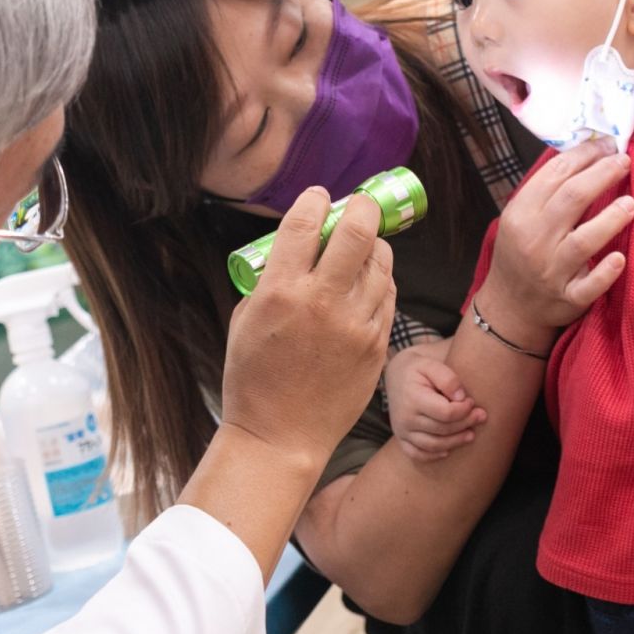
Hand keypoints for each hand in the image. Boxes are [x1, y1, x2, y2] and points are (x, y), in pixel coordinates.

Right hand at [220, 189, 396, 468]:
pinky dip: (380, 280)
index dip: (315, 200)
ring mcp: (355, 324)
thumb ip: (272, 279)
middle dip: (361, 207)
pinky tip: (368, 281)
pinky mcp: (376, 344)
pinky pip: (388, 294)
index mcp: (280, 293)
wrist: (280, 437)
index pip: (305, 223)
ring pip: (381, 261)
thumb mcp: (245, 319)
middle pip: (357, 231)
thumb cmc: (253, 379)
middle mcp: (322, 303)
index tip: (319, 196)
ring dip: (373, 245)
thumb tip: (297, 246)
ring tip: (362, 247)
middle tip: (358, 206)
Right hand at [385, 341, 486, 461]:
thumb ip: (448, 378)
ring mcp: (402, 430)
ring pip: (433, 445)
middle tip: (481, 416)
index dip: (464, 410)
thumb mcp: (431, 364)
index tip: (472, 401)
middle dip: (465, 424)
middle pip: (442, 429)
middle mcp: (405, 418)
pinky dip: (433, 456)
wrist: (396, 375)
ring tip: (471, 435)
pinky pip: (417, 454)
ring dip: (455, 442)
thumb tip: (462, 398)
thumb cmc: (418, 369)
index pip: (445, 413)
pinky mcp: (401, 438)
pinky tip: (448, 450)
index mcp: (413, 398)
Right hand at [474, 141, 633, 352]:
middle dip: (603, 174)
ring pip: (583, 240)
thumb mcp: (521, 217)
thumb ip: (547, 191)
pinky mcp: (567, 298)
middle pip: (573, 199)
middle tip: (624, 161)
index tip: (607, 144)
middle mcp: (534, 240)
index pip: (555, 175)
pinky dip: (605, 272)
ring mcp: (551, 271)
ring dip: (611, 219)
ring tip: (631, 202)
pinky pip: (589, 285)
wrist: (508, 306)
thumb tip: (586, 152)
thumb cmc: (520, 252)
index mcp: (521, 213)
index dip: (584, 155)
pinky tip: (620, 258)